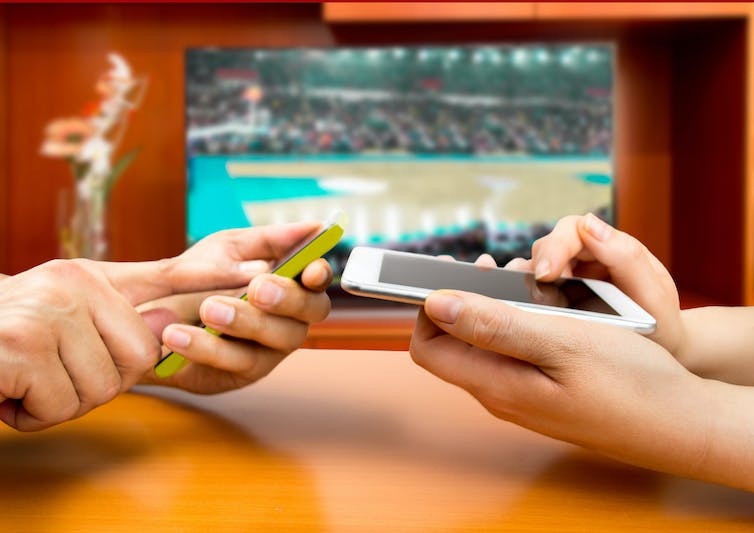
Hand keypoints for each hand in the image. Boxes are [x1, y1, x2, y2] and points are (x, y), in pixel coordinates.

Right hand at [0, 253, 256, 430]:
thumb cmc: (7, 343)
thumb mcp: (64, 322)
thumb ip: (118, 323)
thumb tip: (169, 327)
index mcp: (91, 276)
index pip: (167, 273)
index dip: (212, 275)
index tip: (255, 269)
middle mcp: (72, 283)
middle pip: (139, 356)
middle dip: (99, 382)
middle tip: (54, 373)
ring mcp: (46, 310)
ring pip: (101, 386)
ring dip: (62, 400)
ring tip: (27, 380)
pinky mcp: (21, 346)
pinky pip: (63, 405)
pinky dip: (34, 413)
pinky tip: (8, 391)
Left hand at [139, 222, 332, 393]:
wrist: (146, 317)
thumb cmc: (197, 277)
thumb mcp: (226, 248)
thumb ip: (266, 240)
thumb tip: (312, 228)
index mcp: (289, 280)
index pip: (318, 278)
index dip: (321, 274)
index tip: (310, 270)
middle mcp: (290, 316)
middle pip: (312, 311)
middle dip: (288, 299)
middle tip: (257, 289)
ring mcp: (271, 348)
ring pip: (278, 337)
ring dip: (245, 321)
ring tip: (207, 307)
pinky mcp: (243, 373)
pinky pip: (236, 361)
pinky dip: (206, 346)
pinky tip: (177, 334)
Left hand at [410, 289, 725, 485]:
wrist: (680, 423)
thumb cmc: (628, 382)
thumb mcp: (561, 343)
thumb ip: (494, 326)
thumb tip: (435, 304)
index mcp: (496, 384)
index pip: (427, 347)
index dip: (429, 307)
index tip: (452, 274)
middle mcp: (500, 394)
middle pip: (454, 343)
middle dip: (466, 300)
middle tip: (497, 269)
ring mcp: (522, 396)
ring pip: (486, 344)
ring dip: (496, 308)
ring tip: (527, 282)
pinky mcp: (543, 392)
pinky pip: (514, 352)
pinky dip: (520, 323)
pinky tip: (549, 307)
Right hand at [506, 213, 683, 354]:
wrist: (662, 352)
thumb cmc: (659, 320)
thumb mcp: (653, 291)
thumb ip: (626, 256)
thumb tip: (589, 224)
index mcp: (608, 246)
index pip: (572, 230)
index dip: (554, 248)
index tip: (547, 273)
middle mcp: (582, 257)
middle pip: (545, 247)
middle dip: (536, 267)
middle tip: (536, 296)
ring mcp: (564, 278)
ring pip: (531, 268)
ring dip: (524, 283)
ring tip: (524, 304)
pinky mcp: (552, 299)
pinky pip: (528, 291)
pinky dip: (518, 297)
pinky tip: (517, 312)